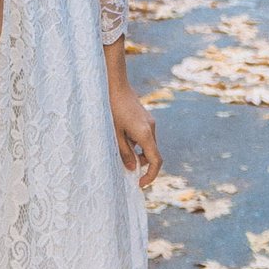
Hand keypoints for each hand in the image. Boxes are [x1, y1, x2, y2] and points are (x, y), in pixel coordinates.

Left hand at [107, 58, 160, 187]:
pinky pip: (145, 136)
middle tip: (126, 169)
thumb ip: (124, 152)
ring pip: (148, 145)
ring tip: (120, 148)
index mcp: (145, 134)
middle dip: (142, 165)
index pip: (156, 160)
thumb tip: (133, 169)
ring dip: (138, 153)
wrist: (115, 85)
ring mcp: (150, 122)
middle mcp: (151, 128)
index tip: (140, 184)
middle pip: (153, 154)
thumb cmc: (112, 109)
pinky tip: (122, 136)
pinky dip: (137, 143)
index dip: (150, 175)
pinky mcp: (146, 118)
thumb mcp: (114, 134)